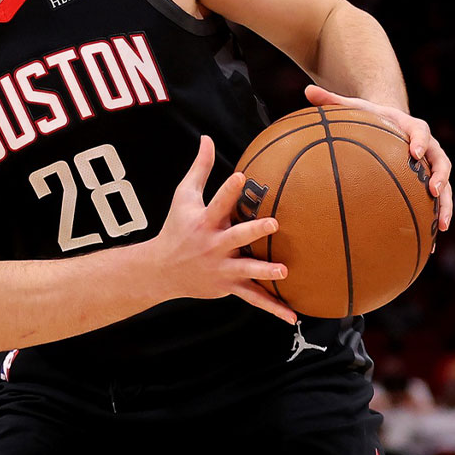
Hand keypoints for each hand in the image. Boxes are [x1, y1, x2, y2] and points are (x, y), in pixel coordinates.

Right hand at [148, 136, 293, 323]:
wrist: (161, 270)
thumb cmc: (176, 227)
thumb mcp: (183, 197)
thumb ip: (199, 168)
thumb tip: (207, 138)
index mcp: (204, 222)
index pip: (216, 203)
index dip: (228, 190)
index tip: (242, 177)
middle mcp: (212, 245)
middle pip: (235, 237)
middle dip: (253, 231)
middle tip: (272, 223)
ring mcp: (221, 267)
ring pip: (245, 271)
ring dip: (264, 272)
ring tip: (283, 271)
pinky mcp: (228, 286)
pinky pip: (253, 298)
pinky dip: (273, 308)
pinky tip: (293, 316)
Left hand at [306, 84, 451, 230]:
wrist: (390, 124)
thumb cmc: (369, 116)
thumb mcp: (353, 107)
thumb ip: (331, 100)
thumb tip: (306, 89)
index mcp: (411, 127)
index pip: (421, 132)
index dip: (419, 142)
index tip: (413, 153)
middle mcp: (427, 147)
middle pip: (441, 161)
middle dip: (440, 176)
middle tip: (434, 191)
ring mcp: (431, 166)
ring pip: (445, 184)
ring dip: (445, 204)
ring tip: (440, 224)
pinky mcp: (429, 182)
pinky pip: (437, 201)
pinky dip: (436, 217)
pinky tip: (432, 240)